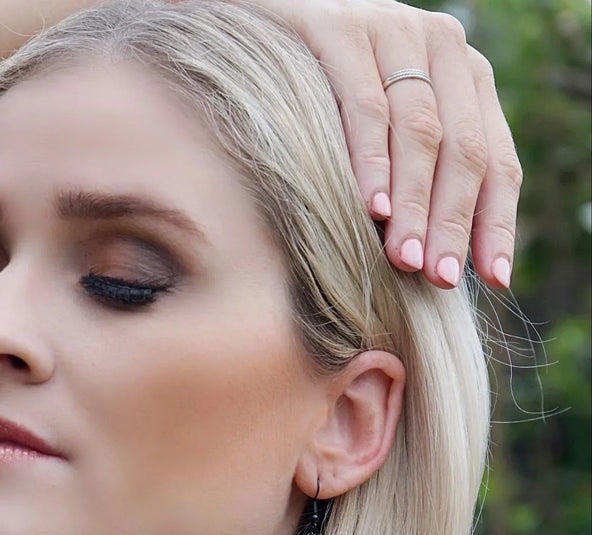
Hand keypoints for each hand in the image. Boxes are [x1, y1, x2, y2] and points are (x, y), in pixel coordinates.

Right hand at [249, 0, 522, 289]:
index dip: (496, 222)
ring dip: (413, 204)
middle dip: (452, 222)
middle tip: (440, 278)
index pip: (498, 160)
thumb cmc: (325, 88)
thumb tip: (436, 256)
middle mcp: (442, 48)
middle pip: (463, 150)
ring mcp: (394, 33)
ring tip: (405, 259)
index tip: (493, 277)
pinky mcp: (342, 30)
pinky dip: (371, 162)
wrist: (266, 13)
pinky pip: (366, 107)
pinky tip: (369, 209)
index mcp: (466, 77)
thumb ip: (419, 169)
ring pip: (419, 133)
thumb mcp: (389, 121)